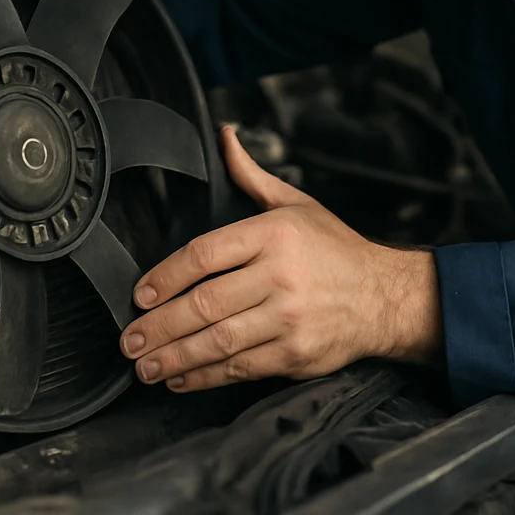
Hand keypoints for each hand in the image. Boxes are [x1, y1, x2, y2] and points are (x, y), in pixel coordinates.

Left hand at [119, 126, 442, 391]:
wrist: (385, 297)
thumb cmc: (335, 249)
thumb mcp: (294, 203)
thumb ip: (249, 175)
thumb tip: (222, 136)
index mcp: (273, 234)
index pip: (205, 254)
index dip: (165, 276)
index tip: (139, 294)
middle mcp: (279, 276)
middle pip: (204, 303)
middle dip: (158, 325)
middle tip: (128, 339)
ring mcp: (288, 319)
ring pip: (218, 341)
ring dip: (174, 357)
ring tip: (143, 365)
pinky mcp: (295, 354)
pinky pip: (240, 368)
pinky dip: (205, 377)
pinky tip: (179, 378)